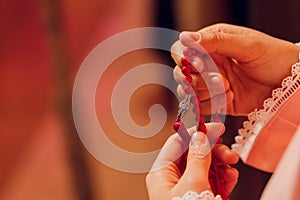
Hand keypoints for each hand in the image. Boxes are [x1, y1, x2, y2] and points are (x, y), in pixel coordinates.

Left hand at [146, 123, 238, 199]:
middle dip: (212, 151)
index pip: (176, 143)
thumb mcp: (194, 184)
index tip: (215, 127)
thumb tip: (200, 135)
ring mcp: (185, 189)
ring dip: (220, 165)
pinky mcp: (197, 197)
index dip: (196, 132)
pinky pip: (209, 181)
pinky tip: (230, 179)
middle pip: (192, 154)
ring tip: (232, 168)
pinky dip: (221, 178)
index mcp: (161, 173)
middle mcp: (171, 179)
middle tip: (228, 152)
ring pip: (203, 167)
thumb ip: (198, 157)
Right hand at [172, 23, 299, 114]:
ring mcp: (210, 83)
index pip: (181, 50)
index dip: (184, 59)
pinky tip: (230, 97)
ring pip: (189, 92)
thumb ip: (215, 40)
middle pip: (182, 74)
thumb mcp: (246, 44)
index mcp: (211, 44)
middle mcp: (207, 63)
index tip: (199, 65)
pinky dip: (213, 104)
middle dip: (198, 80)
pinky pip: (201, 106)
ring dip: (207, 93)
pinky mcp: (217, 100)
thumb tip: (186, 37)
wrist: (291, 84)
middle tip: (220, 80)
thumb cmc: (273, 57)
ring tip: (229, 89)